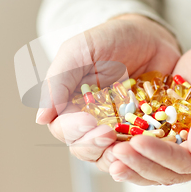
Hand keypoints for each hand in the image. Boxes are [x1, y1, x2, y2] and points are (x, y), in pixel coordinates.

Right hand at [35, 14, 180, 166]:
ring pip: (110, 155)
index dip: (73, 130)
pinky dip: (142, 153)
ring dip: (116, 156)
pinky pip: (141, 150)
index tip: (89, 121)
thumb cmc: (110, 38)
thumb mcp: (80, 51)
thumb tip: (40, 118)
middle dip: (94, 145)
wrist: (150, 34)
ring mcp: (120, 129)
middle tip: (108, 134)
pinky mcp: (145, 131)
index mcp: (72, 105)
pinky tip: (148, 149)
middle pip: (84, 148)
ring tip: (127, 149)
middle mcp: (93, 122)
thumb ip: (58, 81)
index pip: (64, 129)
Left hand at [109, 38, 190, 184]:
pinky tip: (112, 148)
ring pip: (159, 167)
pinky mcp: (173, 133)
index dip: (162, 155)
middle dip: (142, 164)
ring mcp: (188, 144)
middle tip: (115, 155)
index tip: (136, 142)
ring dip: (135, 165)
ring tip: (109, 158)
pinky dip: (134, 152)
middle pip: (171, 172)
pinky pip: (152, 149)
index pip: (190, 161)